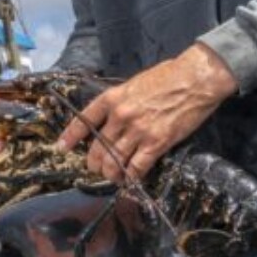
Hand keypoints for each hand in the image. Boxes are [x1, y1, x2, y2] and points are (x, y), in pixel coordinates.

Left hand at [54, 44, 236, 184]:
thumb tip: (112, 119)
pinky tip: (130, 179)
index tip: (61, 147)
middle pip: (98, 147)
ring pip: (114, 161)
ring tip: (112, 177)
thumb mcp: (134, 84)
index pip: (84, 120)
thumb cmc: (167, 77)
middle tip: (95, 169)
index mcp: (112, 98)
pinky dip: (131, 177)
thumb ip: (120, 102)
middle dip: (94, 163)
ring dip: (111, 173)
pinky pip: (137, 167)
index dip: (70, 136)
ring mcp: (138, 130)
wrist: (194, 79)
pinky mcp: (156, 143)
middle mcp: (120, 115)